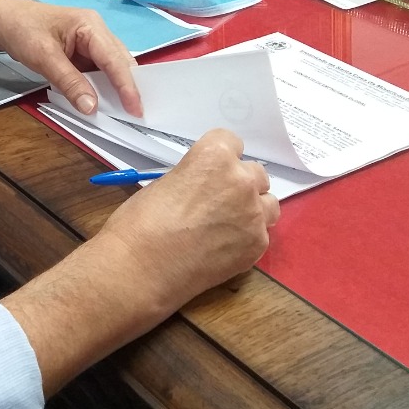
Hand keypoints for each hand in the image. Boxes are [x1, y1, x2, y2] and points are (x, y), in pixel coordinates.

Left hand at [0, 0, 140, 116]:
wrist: (4, 21)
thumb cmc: (23, 31)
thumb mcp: (44, 57)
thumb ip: (69, 82)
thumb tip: (92, 107)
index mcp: (91, 25)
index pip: (114, 59)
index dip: (127, 86)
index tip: (136, 109)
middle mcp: (97, 31)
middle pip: (119, 62)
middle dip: (128, 87)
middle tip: (136, 116)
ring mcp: (91, 42)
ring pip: (112, 68)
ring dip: (116, 89)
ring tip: (125, 112)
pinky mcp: (84, 52)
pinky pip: (99, 71)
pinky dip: (102, 87)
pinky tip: (104, 102)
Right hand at [94, 128, 278, 303]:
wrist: (141, 267)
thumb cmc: (140, 221)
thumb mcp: (167, 182)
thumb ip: (196, 178)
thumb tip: (206, 186)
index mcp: (214, 156)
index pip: (232, 142)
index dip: (220, 157)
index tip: (211, 171)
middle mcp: (241, 181)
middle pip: (255, 172)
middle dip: (239, 183)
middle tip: (216, 201)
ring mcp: (253, 214)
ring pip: (268, 203)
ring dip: (252, 208)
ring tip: (226, 223)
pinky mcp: (257, 245)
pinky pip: (261, 233)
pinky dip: (246, 237)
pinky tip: (221, 247)